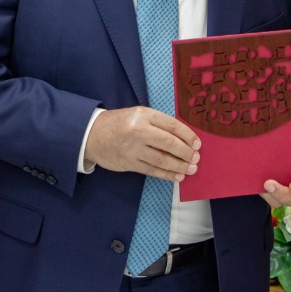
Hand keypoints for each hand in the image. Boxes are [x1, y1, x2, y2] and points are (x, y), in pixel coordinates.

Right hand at [85, 107, 199, 181]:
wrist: (92, 134)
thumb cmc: (121, 123)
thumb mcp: (139, 115)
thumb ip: (158, 124)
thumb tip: (184, 139)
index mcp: (144, 115)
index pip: (172, 125)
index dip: (188, 136)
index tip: (197, 144)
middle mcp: (139, 131)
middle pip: (169, 143)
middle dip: (185, 153)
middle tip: (196, 159)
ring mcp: (133, 148)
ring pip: (161, 159)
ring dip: (179, 166)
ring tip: (190, 169)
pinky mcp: (129, 163)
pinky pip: (152, 170)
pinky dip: (166, 174)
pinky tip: (176, 176)